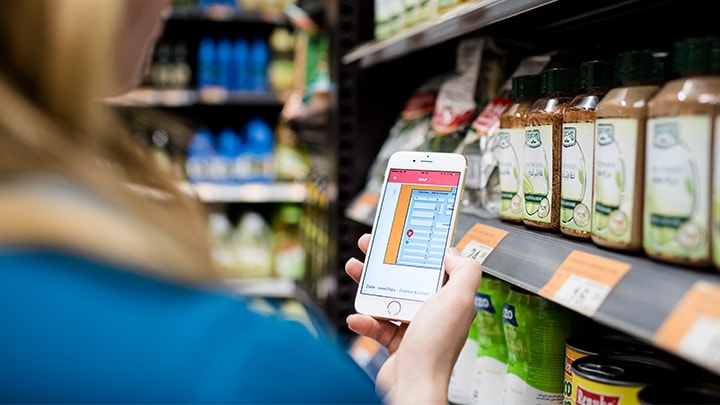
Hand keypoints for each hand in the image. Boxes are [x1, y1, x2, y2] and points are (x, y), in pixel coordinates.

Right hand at [345, 234, 481, 403]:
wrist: (414, 387)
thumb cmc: (435, 349)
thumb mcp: (459, 300)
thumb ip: (465, 271)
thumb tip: (454, 252)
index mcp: (451, 300)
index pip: (435, 268)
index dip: (417, 250)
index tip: (402, 237)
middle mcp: (434, 314)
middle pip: (406, 279)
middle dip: (385, 263)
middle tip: (368, 248)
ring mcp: (414, 329)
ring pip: (388, 299)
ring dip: (368, 285)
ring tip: (354, 270)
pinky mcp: (396, 344)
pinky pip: (377, 325)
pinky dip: (365, 320)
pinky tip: (357, 316)